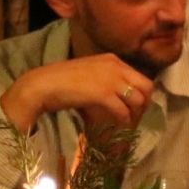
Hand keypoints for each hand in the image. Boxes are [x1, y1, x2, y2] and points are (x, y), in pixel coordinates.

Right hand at [1, 54, 155, 130]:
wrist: (43, 84)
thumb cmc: (60, 81)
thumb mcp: (89, 74)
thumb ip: (104, 80)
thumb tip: (115, 97)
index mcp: (112, 60)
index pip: (139, 77)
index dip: (140, 95)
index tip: (134, 109)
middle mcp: (116, 66)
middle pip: (146, 87)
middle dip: (144, 105)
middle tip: (135, 119)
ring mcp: (111, 80)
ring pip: (138, 100)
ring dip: (134, 116)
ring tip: (126, 126)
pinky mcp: (104, 94)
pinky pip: (123, 111)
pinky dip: (122, 123)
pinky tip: (117, 128)